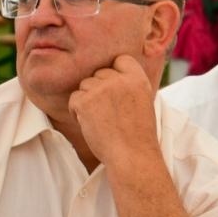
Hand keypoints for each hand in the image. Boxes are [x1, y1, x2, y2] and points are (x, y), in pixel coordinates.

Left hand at [67, 56, 160, 171]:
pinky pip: (74, 98)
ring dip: (88, 101)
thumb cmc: (138, 134)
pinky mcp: (85, 101)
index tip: (117, 91)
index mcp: (138, 78)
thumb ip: (129, 85)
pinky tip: (91, 124)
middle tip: (109, 112)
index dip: (115, 73)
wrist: (132, 156)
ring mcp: (101, 89)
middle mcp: (120, 80)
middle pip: (99, 74)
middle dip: (100, 90)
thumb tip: (110, 73)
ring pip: (85, 85)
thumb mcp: (143, 101)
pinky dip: (78, 112)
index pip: (120, 60)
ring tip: (101, 120)